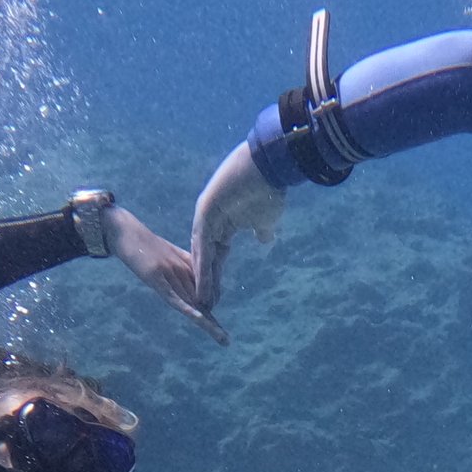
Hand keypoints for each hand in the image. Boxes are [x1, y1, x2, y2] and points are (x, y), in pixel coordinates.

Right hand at [100, 203, 228, 344]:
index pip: (202, 293)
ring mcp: (170, 274)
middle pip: (199, 302)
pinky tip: (200, 318)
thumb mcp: (164, 258)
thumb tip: (187, 286)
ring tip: (220, 338)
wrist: (126, 231)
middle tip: (225, 342)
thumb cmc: (143, 244)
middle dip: (211, 323)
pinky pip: (174, 296)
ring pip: (191, 302)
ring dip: (206, 322)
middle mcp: (181, 272)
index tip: (218, 329)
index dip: (210, 312)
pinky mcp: (156, 277)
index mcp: (185, 268)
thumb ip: (179, 268)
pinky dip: (187, 308)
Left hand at [189, 141, 285, 313]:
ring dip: (202, 279)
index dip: (217, 276)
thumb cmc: (269, 189)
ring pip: (202, 254)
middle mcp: (211, 222)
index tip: (218, 297)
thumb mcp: (267, 219)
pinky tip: (202, 284)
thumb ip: (262, 230)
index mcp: (224, 224)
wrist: (268, 165)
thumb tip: (265, 239)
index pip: (218, 255)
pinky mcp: (205, 213)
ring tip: (201, 302)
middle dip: (206, 283)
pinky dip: (202, 266)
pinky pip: (202, 245)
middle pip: (206, 258)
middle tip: (205, 306)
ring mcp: (205, 217)